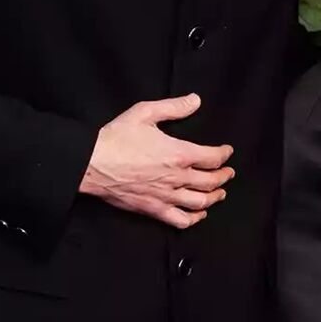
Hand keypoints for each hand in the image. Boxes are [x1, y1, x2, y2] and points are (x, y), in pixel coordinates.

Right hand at [82, 93, 234, 229]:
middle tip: (228, 173)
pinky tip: (199, 215)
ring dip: (214, 197)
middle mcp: (177, 177)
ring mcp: (166, 196)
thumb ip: (173, 107)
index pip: (212, 157)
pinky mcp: (154, 210)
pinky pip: (181, 220)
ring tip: (220, 193)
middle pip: (211, 181)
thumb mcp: (144, 113)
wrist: (92, 163)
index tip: (227, 151)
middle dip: (224, 176)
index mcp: (178, 153)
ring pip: (200, 202)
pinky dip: (194, 219)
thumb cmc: (116, 138)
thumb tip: (195, 101)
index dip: (224, 154)